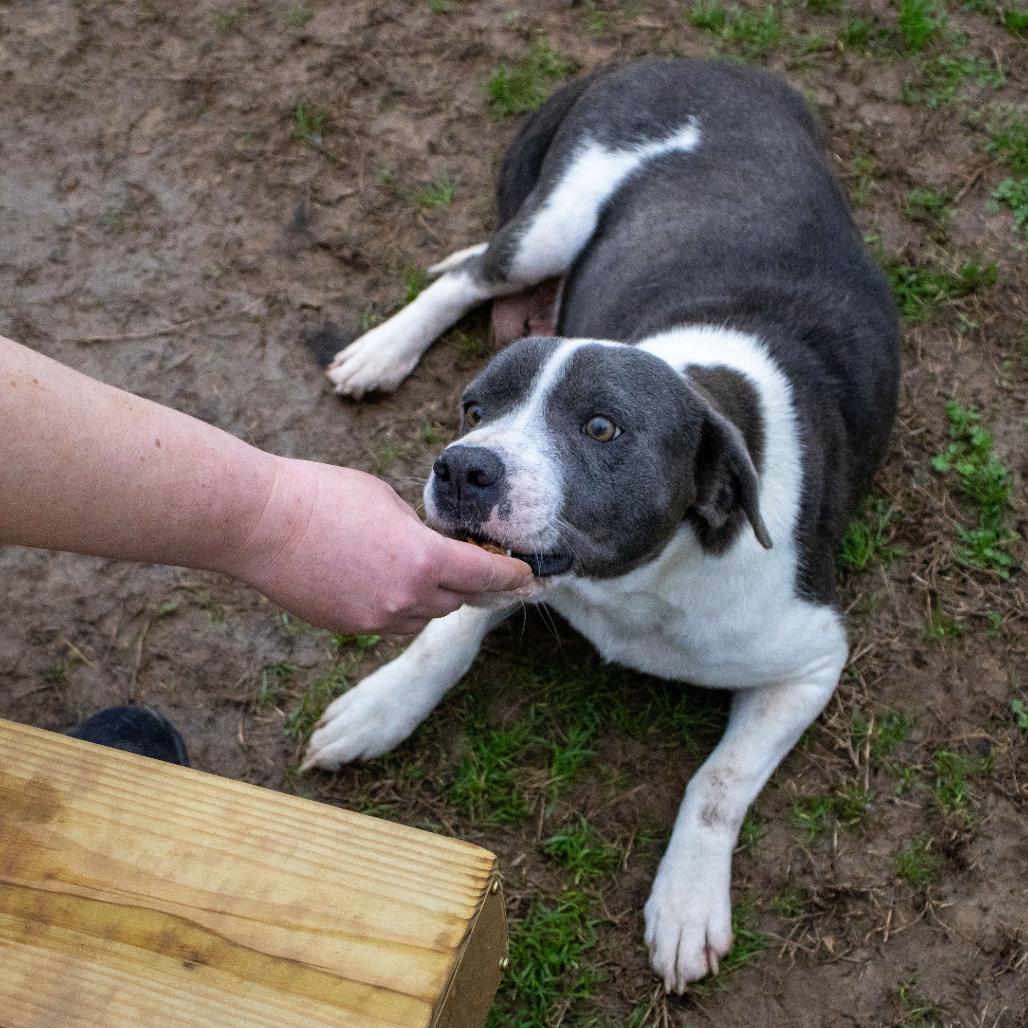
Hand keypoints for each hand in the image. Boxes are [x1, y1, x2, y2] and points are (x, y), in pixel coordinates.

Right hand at [225, 456, 533, 634]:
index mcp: (424, 560)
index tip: (531, 576)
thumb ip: (419, 529)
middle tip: (483, 569)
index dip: (514, 577)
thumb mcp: (387, 500)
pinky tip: (381, 578)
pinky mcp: (349, 628)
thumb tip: (429, 545)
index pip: (487, 576)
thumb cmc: (322, 495)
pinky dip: (398, 605)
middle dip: (472, 584)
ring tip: (422, 569)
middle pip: (459, 600)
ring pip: (425, 615)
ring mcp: (376, 619)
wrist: (259, 523)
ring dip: (433, 597)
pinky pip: (390, 621)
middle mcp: (407, 598)